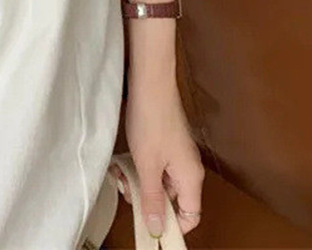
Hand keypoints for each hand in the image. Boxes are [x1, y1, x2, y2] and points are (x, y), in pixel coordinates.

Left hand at [120, 67, 204, 237]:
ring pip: (161, 182)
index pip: (191, 215)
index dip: (173, 225)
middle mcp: (188, 168)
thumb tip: (157, 229)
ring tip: (120, 173)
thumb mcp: (147, 165)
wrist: (150, 83)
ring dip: (140, 182)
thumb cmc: (152, 122)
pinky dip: (140, 167)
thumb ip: (152, 199)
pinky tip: (122, 162)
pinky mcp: (167, 142)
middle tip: (126, 190)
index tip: (151, 227)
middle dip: (148, 200)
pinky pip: (156, 165)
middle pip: (172, 199)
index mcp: (191, 177)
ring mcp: (178, 154)